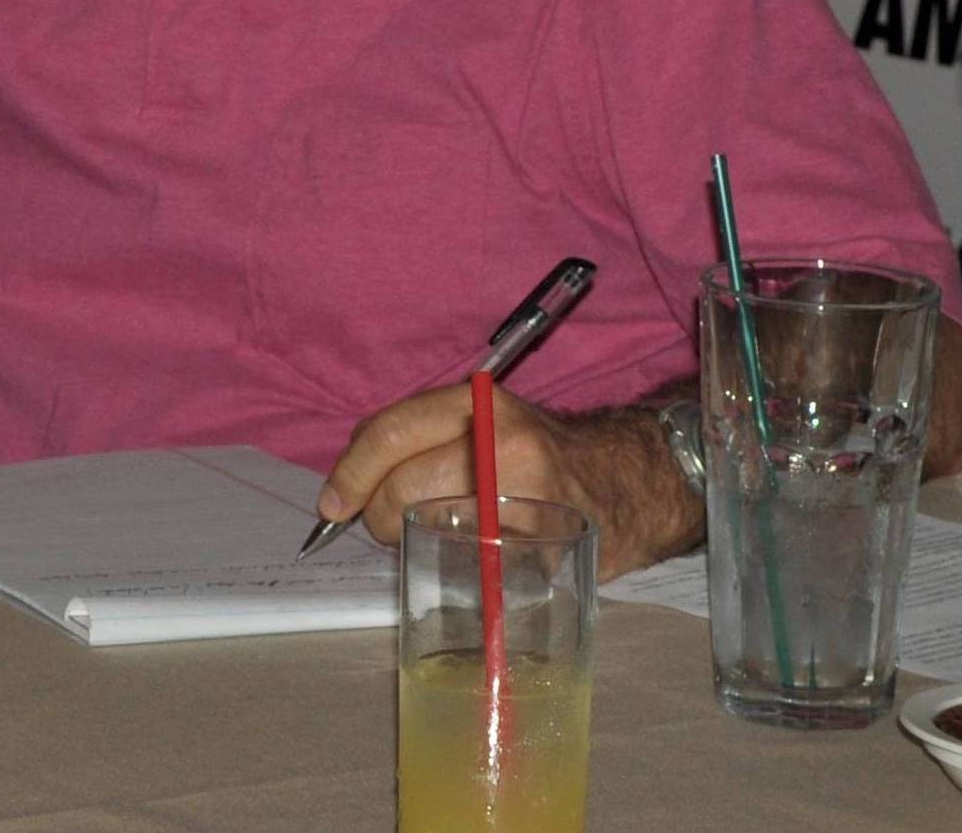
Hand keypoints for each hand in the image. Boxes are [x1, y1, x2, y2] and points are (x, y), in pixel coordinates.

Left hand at [317, 383, 702, 578]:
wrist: (630, 480)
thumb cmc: (542, 452)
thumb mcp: (485, 420)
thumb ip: (425, 437)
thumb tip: (351, 478)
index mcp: (478, 403)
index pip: (391, 432)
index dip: (350, 472)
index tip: (331, 504)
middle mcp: (500, 441)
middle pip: (401, 485)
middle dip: (374, 513)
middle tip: (379, 524)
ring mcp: (523, 495)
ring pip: (428, 523)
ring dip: (406, 537)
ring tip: (422, 534)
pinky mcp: (540, 544)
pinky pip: (468, 558)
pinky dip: (451, 558)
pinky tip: (460, 552)